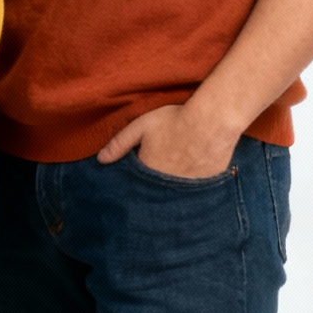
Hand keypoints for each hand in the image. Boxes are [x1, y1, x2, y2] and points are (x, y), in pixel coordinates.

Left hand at [97, 103, 238, 179]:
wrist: (212, 121)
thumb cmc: (174, 120)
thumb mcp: (140, 127)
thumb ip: (119, 144)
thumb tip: (100, 160)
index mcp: (149, 171)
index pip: (136, 183)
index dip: (136, 178)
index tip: (137, 172)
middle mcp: (167, 184)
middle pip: (155, 190)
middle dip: (152, 185)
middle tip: (157, 172)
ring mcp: (189, 186)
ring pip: (175, 191)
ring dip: (171, 186)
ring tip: (175, 170)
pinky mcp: (207, 184)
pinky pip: (195, 189)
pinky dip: (190, 183)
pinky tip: (192, 171)